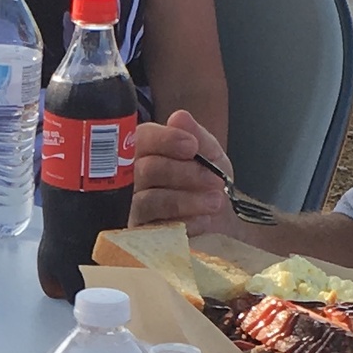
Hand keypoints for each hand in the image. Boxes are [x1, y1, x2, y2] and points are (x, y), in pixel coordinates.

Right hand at [129, 108, 241, 232]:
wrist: (222, 225)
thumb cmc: (208, 184)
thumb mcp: (212, 156)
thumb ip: (197, 136)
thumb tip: (180, 117)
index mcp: (146, 149)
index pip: (142, 137)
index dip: (166, 140)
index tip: (192, 147)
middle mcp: (131, 176)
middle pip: (146, 169)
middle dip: (185, 173)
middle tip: (215, 180)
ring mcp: (131, 206)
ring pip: (149, 200)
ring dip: (187, 200)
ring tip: (215, 201)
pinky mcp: (138, 234)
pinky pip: (155, 228)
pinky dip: (184, 222)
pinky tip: (204, 220)